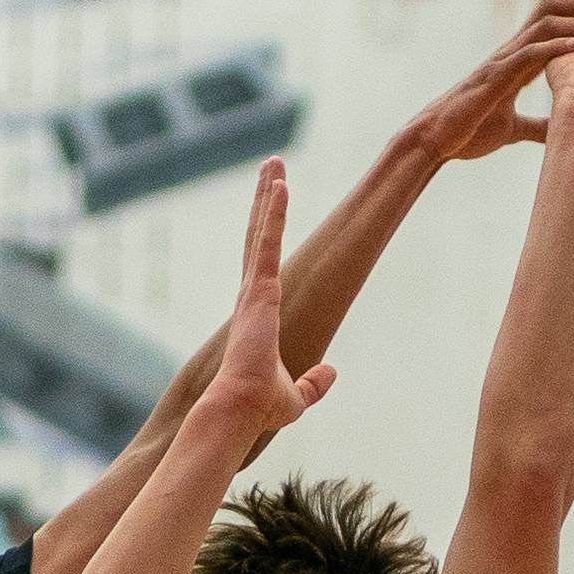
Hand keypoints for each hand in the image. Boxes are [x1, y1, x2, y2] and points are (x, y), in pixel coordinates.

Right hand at [211, 158, 335, 432]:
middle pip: (256, 238)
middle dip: (262, 203)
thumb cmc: (260, 408)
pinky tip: (280, 184)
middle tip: (269, 170)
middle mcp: (251, 298)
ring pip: (260, 231)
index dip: (264, 237)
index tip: (268, 213)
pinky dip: (274, 212)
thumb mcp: (297, 397)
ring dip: (268, 195)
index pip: (260, 266)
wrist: (241, 410)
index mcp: (257, 317)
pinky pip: (267, 241)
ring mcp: (253, 291)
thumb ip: (314, 384)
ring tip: (274, 162)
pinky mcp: (258, 290)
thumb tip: (332, 374)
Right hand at [413, 0, 573, 159]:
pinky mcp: (495, 76)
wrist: (435, 140)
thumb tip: (556, 132)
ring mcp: (502, 61)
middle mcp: (510, 52)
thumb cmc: (467, 131)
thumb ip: (534, 125)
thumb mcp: (510, 129)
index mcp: (516, 61)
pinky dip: (556, 47)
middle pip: (550, 7)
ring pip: (543, 24)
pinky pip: (529, 52)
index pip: (551, 21)